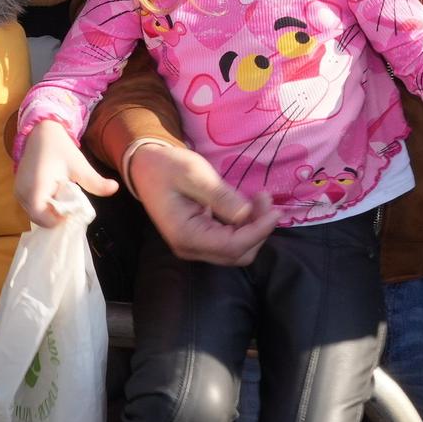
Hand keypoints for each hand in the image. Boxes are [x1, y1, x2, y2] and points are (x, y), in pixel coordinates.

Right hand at [15, 120, 118, 227]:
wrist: (41, 132)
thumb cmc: (60, 148)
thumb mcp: (79, 165)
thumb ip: (95, 181)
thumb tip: (116, 188)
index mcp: (36, 189)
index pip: (45, 220)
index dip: (60, 219)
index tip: (73, 208)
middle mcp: (22, 193)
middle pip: (40, 219)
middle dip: (56, 216)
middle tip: (70, 202)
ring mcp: (18, 192)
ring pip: (35, 214)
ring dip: (50, 210)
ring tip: (62, 194)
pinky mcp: (17, 190)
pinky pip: (30, 206)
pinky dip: (43, 204)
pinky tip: (54, 191)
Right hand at [126, 140, 280, 266]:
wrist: (147, 167)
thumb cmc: (168, 167)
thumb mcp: (194, 174)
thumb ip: (220, 196)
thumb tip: (247, 214)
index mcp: (186, 235)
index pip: (232, 246)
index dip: (258, 231)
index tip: (276, 210)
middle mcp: (190, 248)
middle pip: (238, 254)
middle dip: (259, 230)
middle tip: (266, 198)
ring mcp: (195, 246)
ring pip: (236, 250)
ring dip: (254, 228)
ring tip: (260, 198)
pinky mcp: (201, 238)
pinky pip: (230, 241)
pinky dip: (245, 226)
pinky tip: (250, 205)